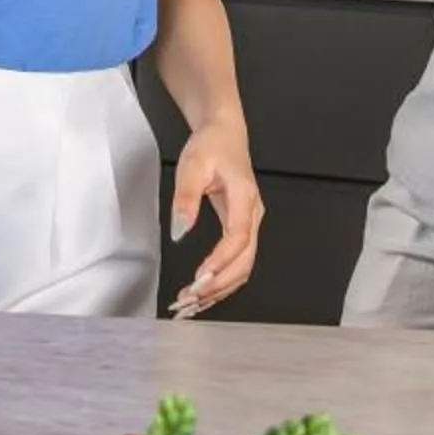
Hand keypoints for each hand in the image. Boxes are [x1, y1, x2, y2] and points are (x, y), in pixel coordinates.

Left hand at [168, 120, 264, 317]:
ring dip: (220, 287)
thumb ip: (186, 199)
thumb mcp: (192, 165)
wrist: (225, 133)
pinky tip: (203, 291)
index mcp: (245, 197)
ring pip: (243, 266)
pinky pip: (237, 261)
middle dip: (219, 284)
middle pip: (244, 261)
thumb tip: (180, 232)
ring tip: (192, 301)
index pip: (238, 238)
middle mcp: (253, 214)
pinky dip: (222, 280)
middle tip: (190, 298)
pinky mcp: (242, 229)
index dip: (220, 262)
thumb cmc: (212, 145)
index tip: (199, 278)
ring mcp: (250, 224)